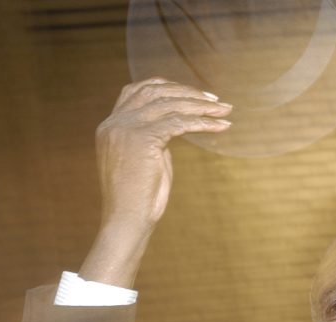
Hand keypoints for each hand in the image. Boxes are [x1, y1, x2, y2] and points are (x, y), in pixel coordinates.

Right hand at [79, 78, 231, 286]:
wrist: (126, 221)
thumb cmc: (139, 198)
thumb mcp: (145, 159)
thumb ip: (155, 137)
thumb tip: (178, 124)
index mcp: (111, 126)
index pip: (136, 91)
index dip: (167, 87)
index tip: (194, 93)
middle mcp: (115, 123)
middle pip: (155, 91)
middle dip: (188, 92)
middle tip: (216, 101)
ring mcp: (125, 129)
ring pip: (170, 105)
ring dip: (201, 106)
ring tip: (225, 111)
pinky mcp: (141, 139)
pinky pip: (178, 123)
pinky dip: (202, 123)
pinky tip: (221, 127)